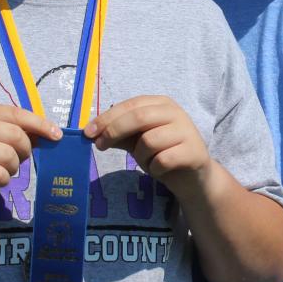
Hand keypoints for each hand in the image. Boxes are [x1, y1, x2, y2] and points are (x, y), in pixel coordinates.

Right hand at [0, 105, 61, 215]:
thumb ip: (18, 133)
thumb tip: (51, 132)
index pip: (16, 113)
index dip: (39, 124)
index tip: (56, 136)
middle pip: (16, 135)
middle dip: (24, 151)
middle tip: (17, 160)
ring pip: (8, 156)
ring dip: (13, 168)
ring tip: (1, 170)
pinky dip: (3, 180)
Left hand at [84, 96, 212, 194]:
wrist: (194, 177)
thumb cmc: (164, 154)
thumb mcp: (138, 141)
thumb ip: (119, 134)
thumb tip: (91, 133)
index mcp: (161, 104)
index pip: (130, 105)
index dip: (107, 118)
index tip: (88, 133)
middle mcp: (175, 112)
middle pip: (138, 117)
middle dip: (114, 131)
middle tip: (100, 146)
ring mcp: (187, 131)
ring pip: (149, 141)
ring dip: (141, 157)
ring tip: (148, 162)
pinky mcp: (193, 152)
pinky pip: (162, 160)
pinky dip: (155, 169)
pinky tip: (161, 170)